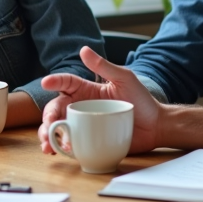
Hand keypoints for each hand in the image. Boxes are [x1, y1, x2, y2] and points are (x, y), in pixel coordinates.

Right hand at [39, 46, 162, 154]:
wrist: (156, 126)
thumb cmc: (141, 99)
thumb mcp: (124, 79)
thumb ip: (104, 66)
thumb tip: (84, 49)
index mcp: (86, 91)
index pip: (66, 84)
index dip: (55, 82)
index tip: (46, 82)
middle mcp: (81, 108)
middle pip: (56, 110)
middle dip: (47, 118)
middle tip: (48, 124)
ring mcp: (84, 126)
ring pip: (59, 129)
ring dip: (49, 136)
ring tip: (49, 145)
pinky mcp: (89, 142)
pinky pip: (72, 145)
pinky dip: (63, 149)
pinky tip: (63, 151)